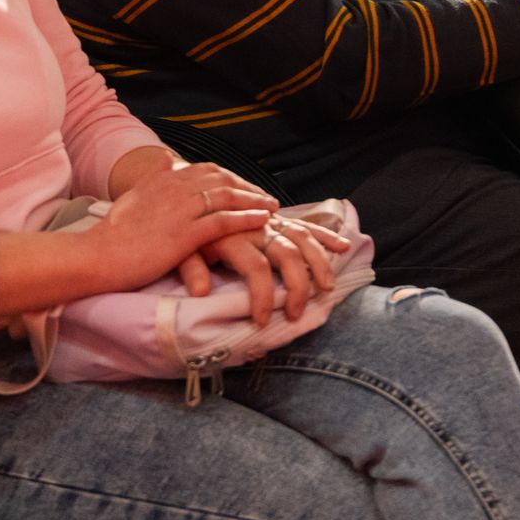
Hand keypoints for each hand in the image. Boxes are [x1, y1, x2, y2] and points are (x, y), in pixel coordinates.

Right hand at [79, 162, 275, 295]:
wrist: (96, 255)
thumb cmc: (111, 235)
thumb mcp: (131, 197)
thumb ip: (150, 179)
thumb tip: (163, 161)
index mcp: (161, 178)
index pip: (206, 170)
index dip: (230, 178)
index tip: (246, 187)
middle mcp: (173, 186)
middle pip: (221, 179)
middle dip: (247, 187)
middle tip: (266, 197)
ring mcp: (179, 209)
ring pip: (226, 197)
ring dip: (253, 201)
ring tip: (272, 208)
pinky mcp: (183, 233)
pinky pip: (222, 222)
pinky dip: (245, 219)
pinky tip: (261, 222)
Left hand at [179, 214, 354, 324]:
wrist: (184, 198)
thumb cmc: (181, 232)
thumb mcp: (177, 250)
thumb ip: (190, 268)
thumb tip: (200, 292)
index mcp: (231, 235)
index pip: (256, 268)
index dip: (262, 296)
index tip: (261, 321)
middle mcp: (254, 226)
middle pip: (287, 253)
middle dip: (297, 285)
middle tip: (296, 314)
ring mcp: (267, 220)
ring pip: (301, 237)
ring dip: (318, 262)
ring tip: (326, 287)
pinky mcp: (274, 217)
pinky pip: (303, 224)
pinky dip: (324, 235)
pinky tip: (342, 246)